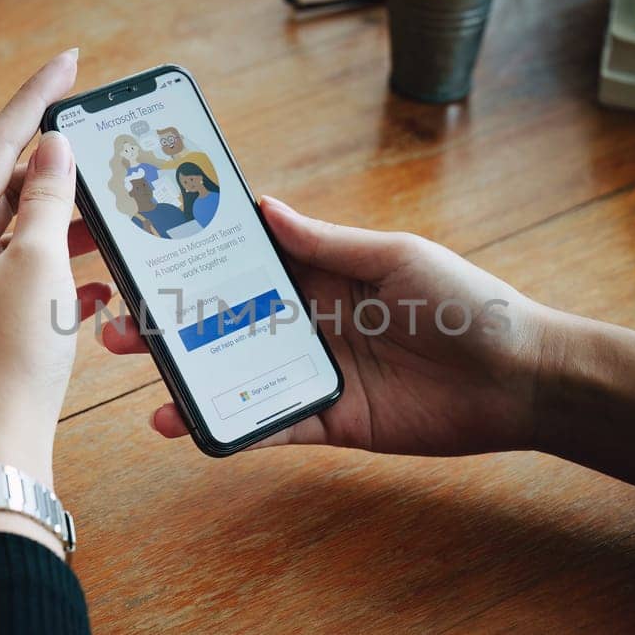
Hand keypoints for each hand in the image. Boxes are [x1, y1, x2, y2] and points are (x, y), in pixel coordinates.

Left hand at [0, 50, 109, 556]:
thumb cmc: (8, 360)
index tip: (69, 61)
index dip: (36, 98)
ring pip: (20, 233)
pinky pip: (28, 277)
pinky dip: (64, 270)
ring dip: (65, 219)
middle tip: (98, 133)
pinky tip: (99, 281)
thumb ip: (47, 199)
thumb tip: (51, 148)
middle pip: (4, 185)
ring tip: (110, 207)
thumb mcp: (38, 264)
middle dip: (54, 163)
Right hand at [101, 196, 552, 456]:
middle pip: (224, 319)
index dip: (198, 256)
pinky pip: (265, 423)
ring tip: (131, 369)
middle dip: (168, 318)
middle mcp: (309, 321)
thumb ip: (327, 244)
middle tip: (113, 316)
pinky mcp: (328, 420)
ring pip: (232, 371)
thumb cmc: (469, 304)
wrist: (521, 379)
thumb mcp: (397, 259)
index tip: (145, 246)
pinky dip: (224, 426)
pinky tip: (181, 422)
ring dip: (181, 370)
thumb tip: (263, 208)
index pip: (246, 262)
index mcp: (324, 274)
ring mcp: (314, 372)